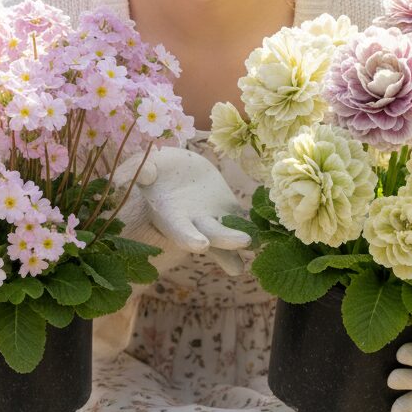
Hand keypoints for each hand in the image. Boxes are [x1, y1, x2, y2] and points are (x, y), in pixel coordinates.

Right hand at [112, 146, 250, 275]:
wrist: (172, 171)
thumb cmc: (152, 171)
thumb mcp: (142, 167)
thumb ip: (140, 170)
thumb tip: (146, 173)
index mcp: (170, 216)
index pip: (179, 231)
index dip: (188, 237)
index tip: (199, 245)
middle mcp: (193, 224)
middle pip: (211, 236)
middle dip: (226, 239)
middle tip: (243, 242)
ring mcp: (212, 219)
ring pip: (229, 234)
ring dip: (243, 240)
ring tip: (258, 242)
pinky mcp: (227, 209)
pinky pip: (242, 219)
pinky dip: (255, 224)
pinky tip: (270, 226)